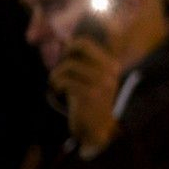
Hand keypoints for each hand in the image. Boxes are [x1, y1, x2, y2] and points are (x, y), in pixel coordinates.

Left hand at [50, 35, 121, 154]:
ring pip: (69, 65)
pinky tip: (58, 90)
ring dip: (57, 73)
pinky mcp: (91, 94)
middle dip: (64, 57)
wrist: (96, 128)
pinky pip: (66, 79)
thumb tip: (64, 39)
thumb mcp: (88, 77)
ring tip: (56, 82)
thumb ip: (80, 60)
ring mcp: (102, 83)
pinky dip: (57, 84)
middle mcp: (110, 71)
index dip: (69, 47)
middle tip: (60, 70)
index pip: (85, 42)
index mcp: (112, 64)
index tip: (65, 59)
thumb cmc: (88, 100)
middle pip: (77, 48)